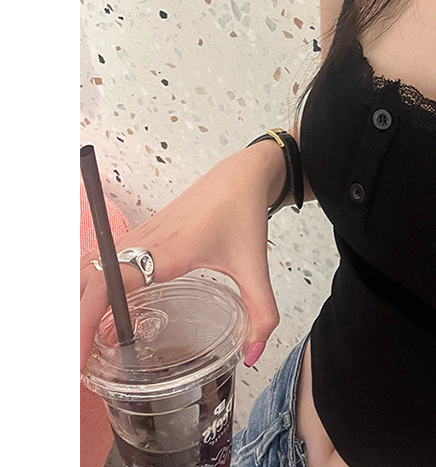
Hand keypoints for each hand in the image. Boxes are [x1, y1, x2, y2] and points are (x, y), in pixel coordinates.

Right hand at [80, 143, 281, 370]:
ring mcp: (138, 235)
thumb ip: (261, 313)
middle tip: (77, 362)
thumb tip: (253, 354)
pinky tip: (100, 312)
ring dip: (78, 302)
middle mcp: (143, 242)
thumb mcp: (255, 266)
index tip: (80, 354)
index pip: (109, 285)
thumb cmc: (243, 212)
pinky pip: (101, 260)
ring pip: (89, 268)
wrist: (241, 175)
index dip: (86, 319)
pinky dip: (90, 285)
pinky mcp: (141, 234)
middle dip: (72, 321)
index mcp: (166, 252)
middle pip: (87, 280)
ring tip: (82, 343)